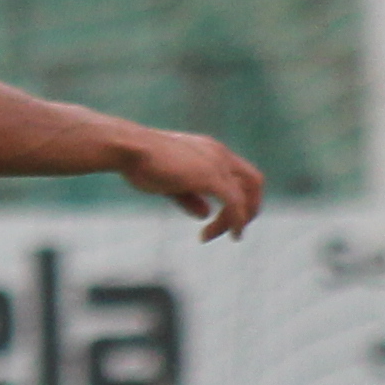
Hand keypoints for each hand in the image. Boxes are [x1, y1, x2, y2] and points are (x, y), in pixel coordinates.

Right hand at [116, 128, 266, 240]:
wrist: (130, 148)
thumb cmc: (142, 162)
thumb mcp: (170, 183)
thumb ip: (190, 197)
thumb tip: (206, 213)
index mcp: (211, 151)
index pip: (239, 174)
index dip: (237, 198)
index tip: (215, 218)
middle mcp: (220, 154)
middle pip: (254, 182)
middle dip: (249, 209)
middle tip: (232, 230)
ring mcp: (218, 164)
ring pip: (245, 197)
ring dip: (238, 220)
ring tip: (211, 236)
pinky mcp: (211, 177)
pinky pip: (235, 204)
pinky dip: (236, 222)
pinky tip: (227, 235)